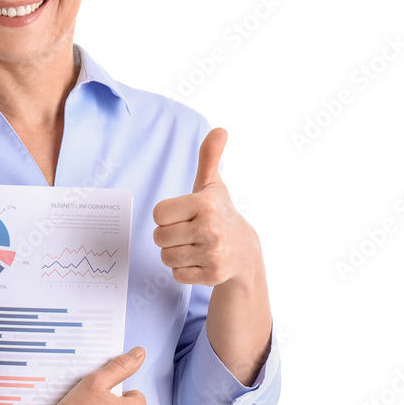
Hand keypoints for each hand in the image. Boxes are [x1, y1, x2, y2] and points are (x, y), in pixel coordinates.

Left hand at [152, 128, 262, 286]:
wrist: (245, 253)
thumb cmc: (219, 214)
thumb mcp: (212, 185)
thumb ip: (209, 157)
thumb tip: (219, 129)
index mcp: (205, 203)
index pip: (158, 214)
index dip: (166, 216)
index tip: (183, 215)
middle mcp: (211, 228)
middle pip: (159, 237)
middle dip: (169, 236)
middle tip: (188, 233)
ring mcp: (213, 254)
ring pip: (166, 257)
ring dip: (175, 254)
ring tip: (194, 247)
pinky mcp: (212, 275)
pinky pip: (177, 275)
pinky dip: (184, 270)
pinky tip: (200, 261)